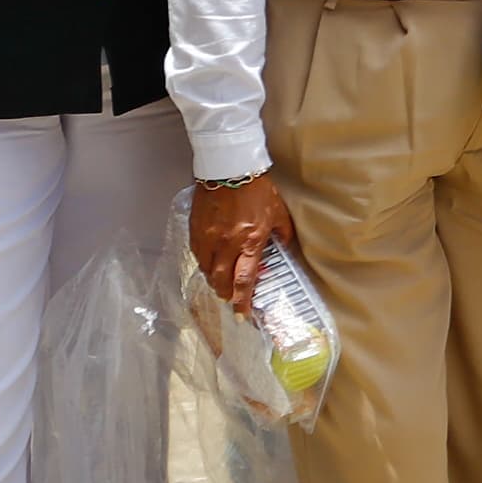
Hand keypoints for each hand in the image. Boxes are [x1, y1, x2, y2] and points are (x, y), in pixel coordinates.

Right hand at [186, 172, 295, 311]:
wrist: (228, 167)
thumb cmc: (256, 188)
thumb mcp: (278, 212)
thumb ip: (283, 235)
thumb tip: (286, 250)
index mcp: (250, 241)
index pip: (245, 280)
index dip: (243, 301)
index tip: (243, 315)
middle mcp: (227, 243)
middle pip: (221, 281)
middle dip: (225, 295)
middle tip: (230, 300)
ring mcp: (208, 237)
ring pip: (207, 271)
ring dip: (214, 281)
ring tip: (220, 284)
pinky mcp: (195, 230)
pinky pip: (197, 255)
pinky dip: (204, 264)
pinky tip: (210, 264)